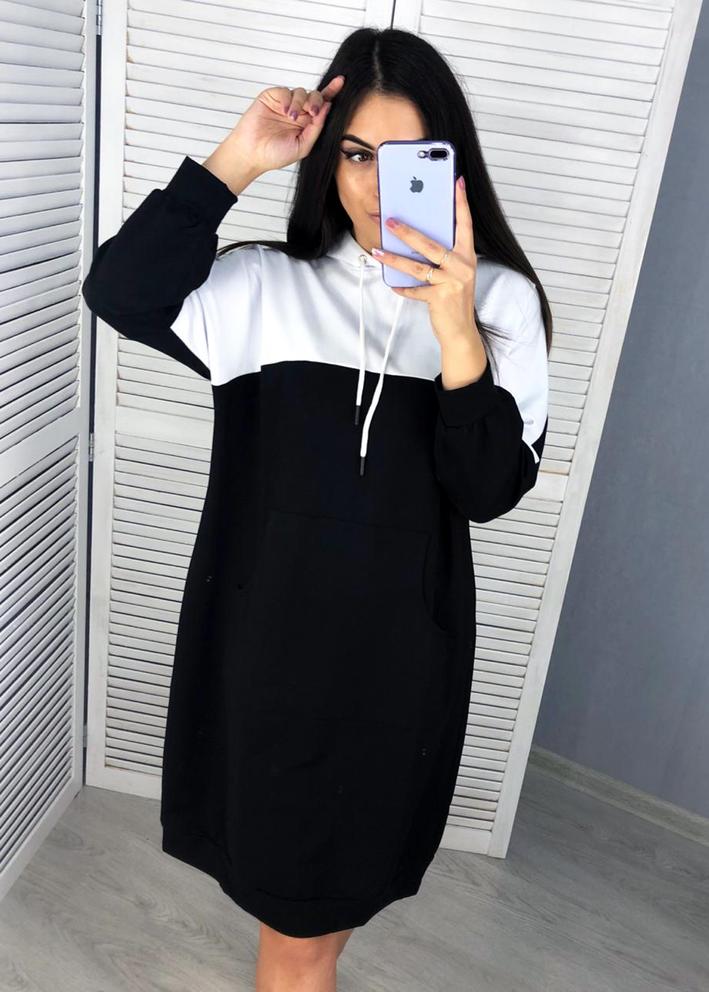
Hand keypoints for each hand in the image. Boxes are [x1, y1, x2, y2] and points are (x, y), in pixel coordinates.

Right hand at [227, 76, 345, 175]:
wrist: (252, 153)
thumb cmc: (275, 155)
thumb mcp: (303, 146)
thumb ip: (316, 127)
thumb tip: (328, 107)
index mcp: (307, 124)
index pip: (322, 106)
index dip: (331, 92)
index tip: (341, 82)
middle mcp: (298, 112)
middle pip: (314, 96)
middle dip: (316, 101)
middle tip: (312, 112)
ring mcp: (285, 104)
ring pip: (301, 92)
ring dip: (300, 103)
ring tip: (292, 117)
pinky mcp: (272, 97)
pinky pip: (285, 91)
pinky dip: (287, 99)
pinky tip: (284, 111)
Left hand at [372, 175, 478, 345]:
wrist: (461, 331)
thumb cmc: (455, 298)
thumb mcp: (455, 273)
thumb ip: (444, 255)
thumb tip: (417, 238)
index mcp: (467, 256)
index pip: (465, 223)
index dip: (460, 202)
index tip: (456, 181)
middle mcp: (462, 266)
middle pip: (431, 243)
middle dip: (408, 231)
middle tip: (390, 219)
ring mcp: (452, 282)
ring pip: (418, 266)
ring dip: (395, 258)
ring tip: (378, 250)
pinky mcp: (440, 298)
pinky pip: (415, 290)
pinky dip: (403, 288)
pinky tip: (393, 284)